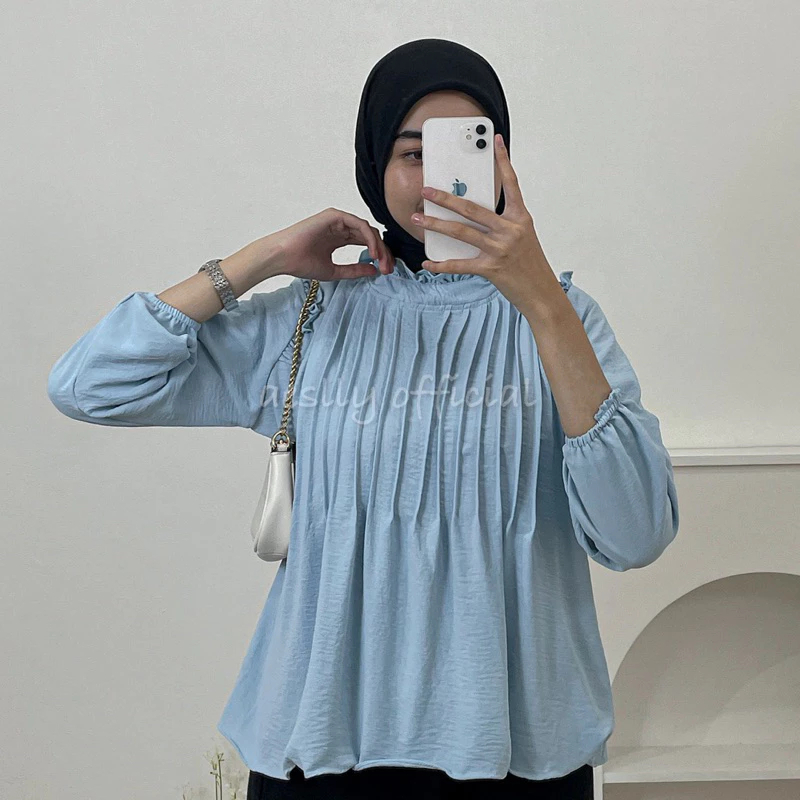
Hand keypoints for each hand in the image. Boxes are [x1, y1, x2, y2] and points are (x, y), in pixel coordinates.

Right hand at [265, 207, 395, 281]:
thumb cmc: (301, 263)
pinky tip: (372, 252)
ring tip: (382, 262)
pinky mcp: (335, 216)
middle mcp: (340, 227)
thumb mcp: (335, 271)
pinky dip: (369, 238)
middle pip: (370, 236)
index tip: (385, 271)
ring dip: (378, 246)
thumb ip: (354, 270)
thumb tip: (375, 270)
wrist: (283, 257)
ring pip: (367, 229)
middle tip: (388, 268)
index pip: (366, 243)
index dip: (379, 256)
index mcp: (339, 238)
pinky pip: (359, 225)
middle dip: (383, 252)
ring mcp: (338, 220)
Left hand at [410, 134, 561, 310]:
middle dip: (446, 199)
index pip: (511, 184)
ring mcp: (500, 249)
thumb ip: (501, 223)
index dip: (503, 161)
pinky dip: (442, 264)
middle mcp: (510, 230)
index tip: (496, 141)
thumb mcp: (522, 237)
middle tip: (427, 191)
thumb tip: (472, 215)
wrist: (541, 292)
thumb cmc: (530, 264)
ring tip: (419, 219)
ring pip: (462, 232)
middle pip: (472, 208)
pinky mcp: (491, 269)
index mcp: (520, 218)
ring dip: (436, 225)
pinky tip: (428, 262)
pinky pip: (460, 264)